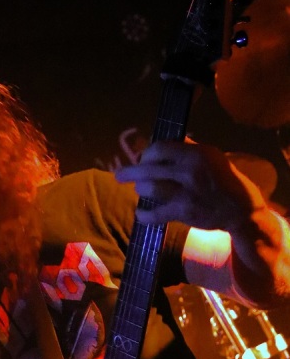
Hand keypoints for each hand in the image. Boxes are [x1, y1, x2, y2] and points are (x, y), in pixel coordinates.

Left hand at [115, 141, 266, 233]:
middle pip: (148, 168)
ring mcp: (186, 192)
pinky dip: (144, 215)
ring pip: (149, 188)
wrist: (240, 208)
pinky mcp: (184, 212)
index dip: (146, 154)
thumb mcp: (211, 155)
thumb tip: (161, 143)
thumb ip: (187, 148)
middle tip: (119, 175)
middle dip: (129, 172)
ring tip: (140, 191)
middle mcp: (189, 170)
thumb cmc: (223, 179)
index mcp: (195, 153)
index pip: (159, 148)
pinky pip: (156, 213)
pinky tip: (140, 213)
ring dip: (140, 190)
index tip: (142, 159)